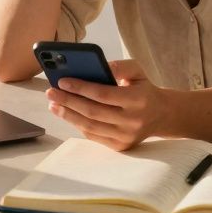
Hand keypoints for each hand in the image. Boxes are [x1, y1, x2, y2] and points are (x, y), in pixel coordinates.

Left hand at [46, 59, 167, 150]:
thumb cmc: (143, 88)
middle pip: (93, 112)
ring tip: (53, 104)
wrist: (161, 115)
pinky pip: (93, 135)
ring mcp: (126, 137)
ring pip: (90, 126)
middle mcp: (133, 121)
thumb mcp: (138, 71)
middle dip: (68, 101)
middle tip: (50, 92)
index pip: (104, 94)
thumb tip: (96, 66)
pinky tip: (66, 113)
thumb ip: (119, 66)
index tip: (62, 81)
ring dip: (67, 115)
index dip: (81, 88)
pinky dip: (77, 124)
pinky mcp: (120, 146)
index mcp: (138, 100)